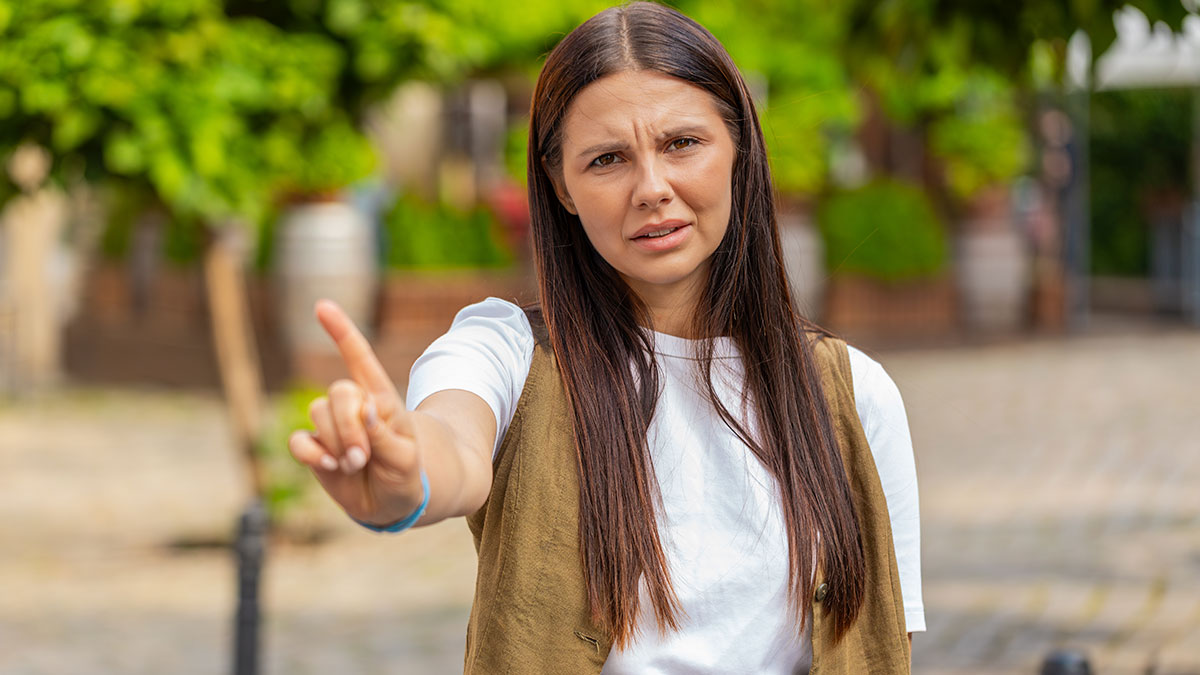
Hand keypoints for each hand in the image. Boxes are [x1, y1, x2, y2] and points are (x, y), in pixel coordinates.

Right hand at [286, 299, 425, 525]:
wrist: (392, 503)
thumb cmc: (405, 474)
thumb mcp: (406, 459)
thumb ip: (385, 436)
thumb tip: (365, 411)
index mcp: (380, 400)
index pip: (360, 359)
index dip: (341, 332)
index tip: (322, 306)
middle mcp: (352, 407)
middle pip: (338, 391)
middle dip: (348, 425)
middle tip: (363, 455)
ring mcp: (331, 426)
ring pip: (317, 414)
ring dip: (336, 442)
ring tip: (356, 464)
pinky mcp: (313, 447)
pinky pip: (298, 440)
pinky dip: (311, 453)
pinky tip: (329, 466)